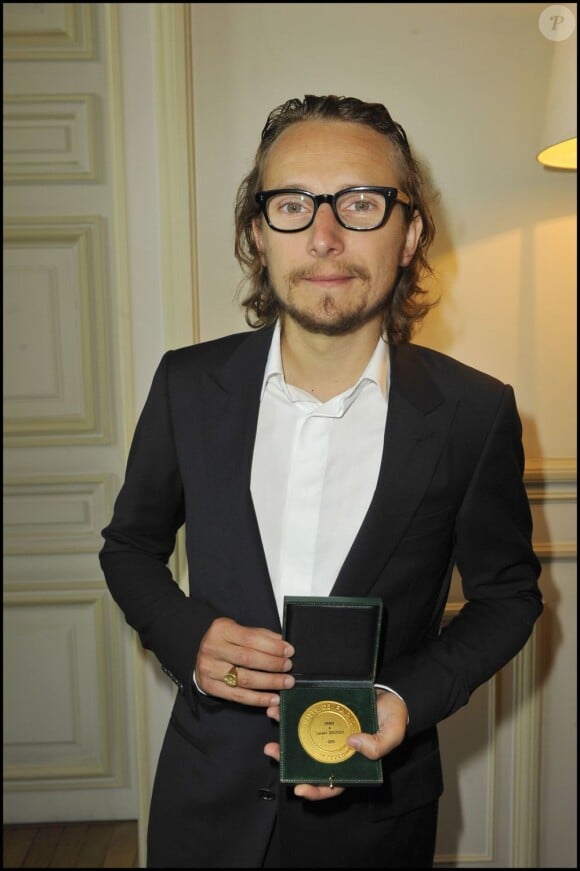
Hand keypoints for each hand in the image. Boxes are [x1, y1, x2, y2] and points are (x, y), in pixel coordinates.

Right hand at [195, 616, 294, 705]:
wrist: (205, 654)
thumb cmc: (227, 641)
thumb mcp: (241, 631)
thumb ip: (262, 636)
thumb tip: (284, 645)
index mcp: (221, 629)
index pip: (250, 638)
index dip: (272, 646)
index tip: (288, 651)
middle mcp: (212, 648)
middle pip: (247, 659)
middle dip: (272, 664)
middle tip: (288, 667)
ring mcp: (209, 669)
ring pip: (244, 679)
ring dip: (269, 682)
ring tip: (286, 683)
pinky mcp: (210, 686)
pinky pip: (238, 696)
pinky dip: (258, 699)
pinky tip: (273, 698)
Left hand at [263, 689, 406, 800]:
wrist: (392, 691)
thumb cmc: (394, 717)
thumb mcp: (392, 733)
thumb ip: (378, 746)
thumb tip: (352, 743)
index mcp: (351, 763)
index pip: (331, 784)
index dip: (315, 790)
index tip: (300, 788)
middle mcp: (336, 749)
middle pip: (309, 761)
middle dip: (287, 759)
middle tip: (272, 750)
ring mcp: (328, 731)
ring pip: (303, 737)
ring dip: (285, 729)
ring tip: (273, 717)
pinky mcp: (324, 712)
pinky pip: (306, 714)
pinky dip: (293, 710)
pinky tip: (283, 702)